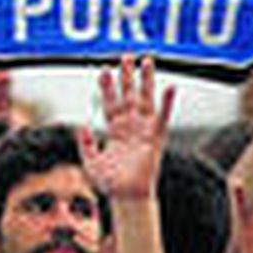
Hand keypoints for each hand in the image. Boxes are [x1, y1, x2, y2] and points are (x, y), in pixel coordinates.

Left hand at [77, 54, 174, 200]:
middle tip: (126, 55)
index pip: (110, 102)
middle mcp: (130, 126)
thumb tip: (83, 127)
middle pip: (128, 95)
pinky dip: (167, 102)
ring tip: (147, 61)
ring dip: (146, 81)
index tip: (103, 69)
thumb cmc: (109, 184)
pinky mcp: (156, 138)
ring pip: (145, 99)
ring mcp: (143, 130)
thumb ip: (86, 143)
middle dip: (127, 76)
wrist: (126, 197)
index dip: (107, 87)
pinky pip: (162, 117)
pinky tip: (170, 87)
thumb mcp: (90, 161)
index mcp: (115, 130)